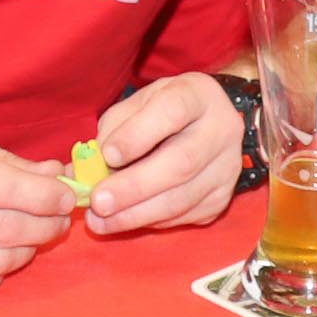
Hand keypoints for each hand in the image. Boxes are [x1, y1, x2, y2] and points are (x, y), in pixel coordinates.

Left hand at [86, 75, 243, 235]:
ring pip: (182, 198)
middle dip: (133, 187)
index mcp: (197, 95)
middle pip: (180, 163)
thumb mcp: (139, 103)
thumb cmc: (165, 112)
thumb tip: (89, 169)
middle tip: (98, 202)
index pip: (171, 111)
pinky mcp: (223, 198)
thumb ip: (114, 128)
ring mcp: (227, 167)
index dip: (137, 135)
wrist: (210, 124)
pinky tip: (127, 219)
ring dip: (136, 214)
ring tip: (101, 221)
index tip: (108, 155)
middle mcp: (221, 130)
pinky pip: (184, 216)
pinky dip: (150, 221)